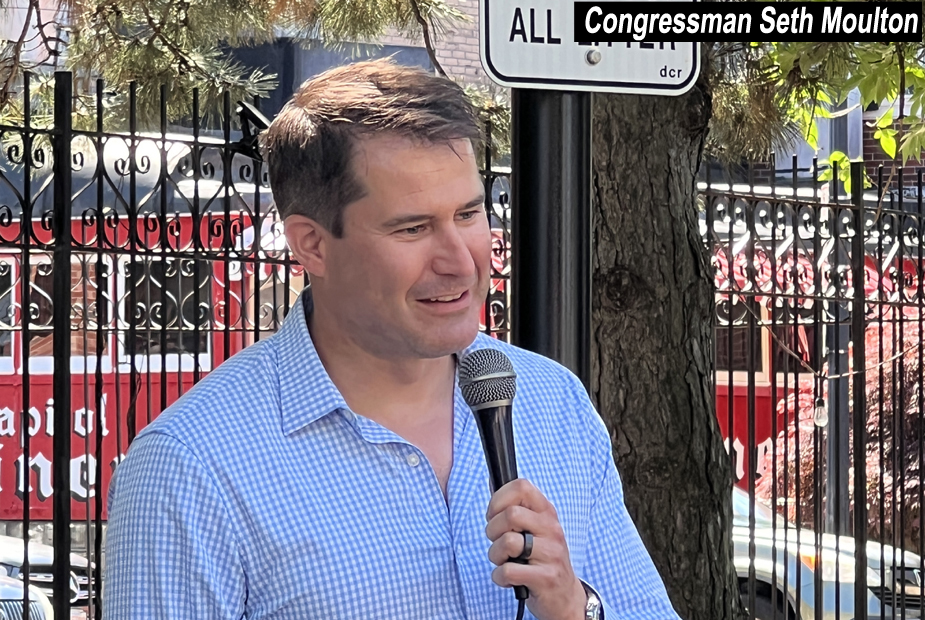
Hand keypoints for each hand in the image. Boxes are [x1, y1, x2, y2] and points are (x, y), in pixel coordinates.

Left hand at [485, 478, 587, 619]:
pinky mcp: (546, 577)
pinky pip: (508, 571)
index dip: (499, 498)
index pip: (521, 486)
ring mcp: (551, 553)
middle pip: (511, 514)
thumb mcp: (535, 528)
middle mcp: (551, 529)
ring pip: (508, 542)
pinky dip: (499, 577)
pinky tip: (507, 579)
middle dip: (492, 529)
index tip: (494, 515)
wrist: (564, 596)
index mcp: (546, 512)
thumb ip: (516, 508)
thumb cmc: (542, 558)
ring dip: (495, 555)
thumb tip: (492, 484)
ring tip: (504, 561)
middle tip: (497, 541)